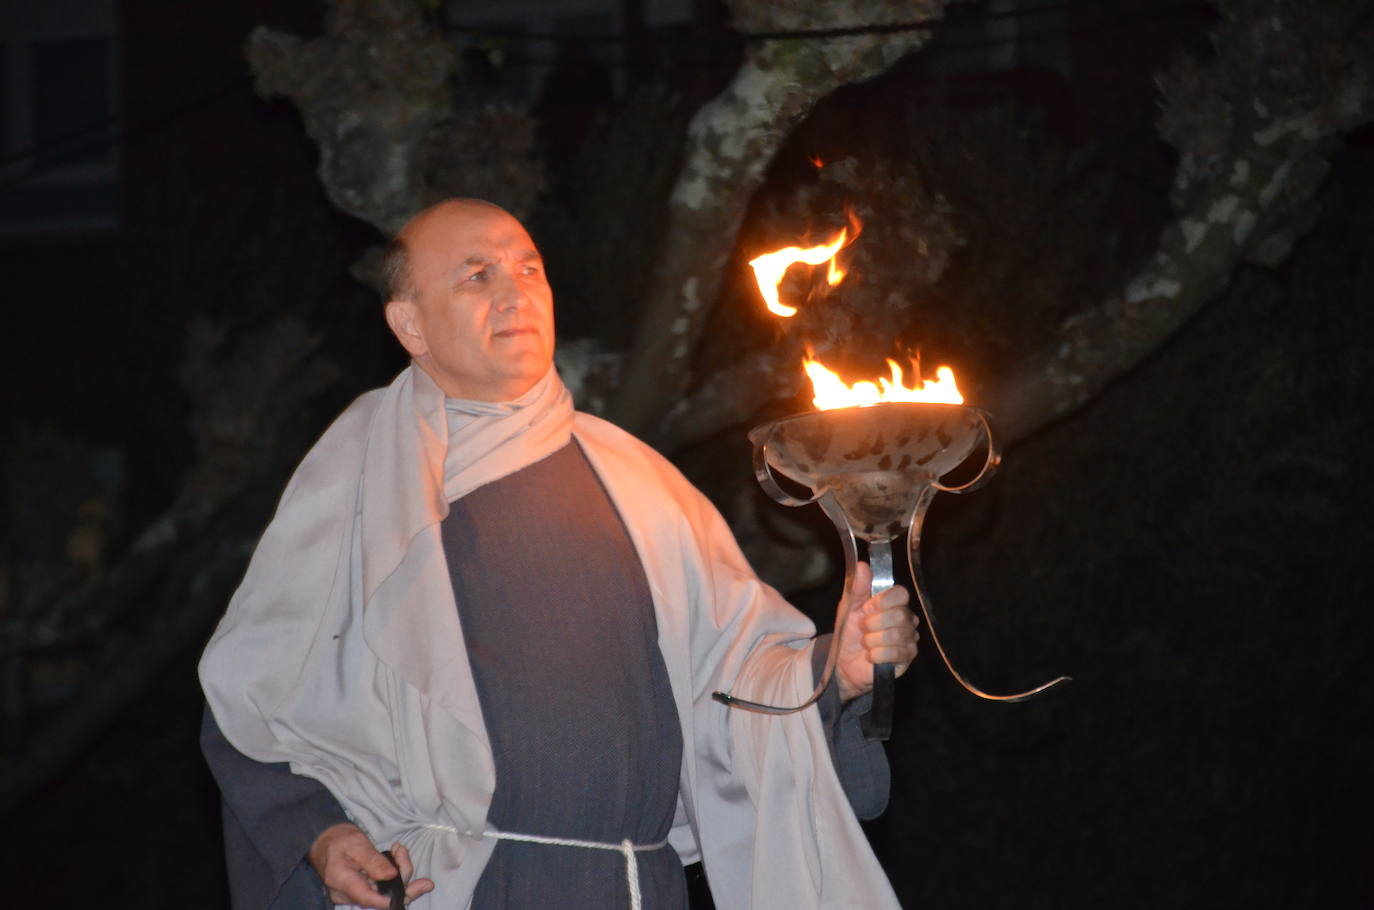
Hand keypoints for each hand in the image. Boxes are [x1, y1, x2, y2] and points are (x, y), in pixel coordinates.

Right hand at [308, 822, 434, 907]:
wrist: (323, 840)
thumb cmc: (337, 840)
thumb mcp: (356, 844)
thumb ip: (373, 861)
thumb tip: (392, 876)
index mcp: (343, 883)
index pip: (371, 900)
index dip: (393, 899)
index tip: (416, 889)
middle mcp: (347, 895)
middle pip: (381, 898)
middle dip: (403, 880)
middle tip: (408, 857)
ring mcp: (354, 894)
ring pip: (384, 893)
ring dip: (399, 874)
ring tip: (400, 850)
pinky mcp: (361, 889)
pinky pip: (381, 888)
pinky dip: (393, 875)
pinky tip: (397, 857)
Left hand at [834, 561, 918, 702]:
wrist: (843, 662)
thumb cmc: (849, 632)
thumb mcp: (848, 607)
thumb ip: (857, 587)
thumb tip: (862, 565)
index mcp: (893, 603)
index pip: (901, 593)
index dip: (882, 601)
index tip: (866, 608)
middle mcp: (906, 619)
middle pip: (900, 615)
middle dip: (873, 624)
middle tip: (863, 629)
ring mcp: (909, 639)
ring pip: (896, 635)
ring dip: (872, 640)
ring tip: (865, 643)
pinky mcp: (907, 658)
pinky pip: (896, 653)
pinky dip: (877, 655)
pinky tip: (871, 656)